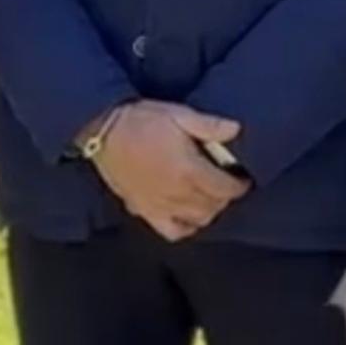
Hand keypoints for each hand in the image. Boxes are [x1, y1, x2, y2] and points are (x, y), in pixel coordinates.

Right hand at [92, 102, 250, 241]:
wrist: (102, 131)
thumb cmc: (141, 120)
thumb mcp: (178, 114)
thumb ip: (209, 125)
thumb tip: (237, 130)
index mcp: (189, 170)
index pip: (225, 188)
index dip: (239, 185)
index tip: (243, 179)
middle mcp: (178, 194)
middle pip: (214, 206)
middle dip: (225, 197)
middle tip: (227, 185)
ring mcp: (161, 206)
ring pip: (198, 220)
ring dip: (210, 211)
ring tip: (210, 198)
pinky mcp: (144, 210)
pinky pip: (172, 231)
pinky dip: (185, 228)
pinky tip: (188, 217)